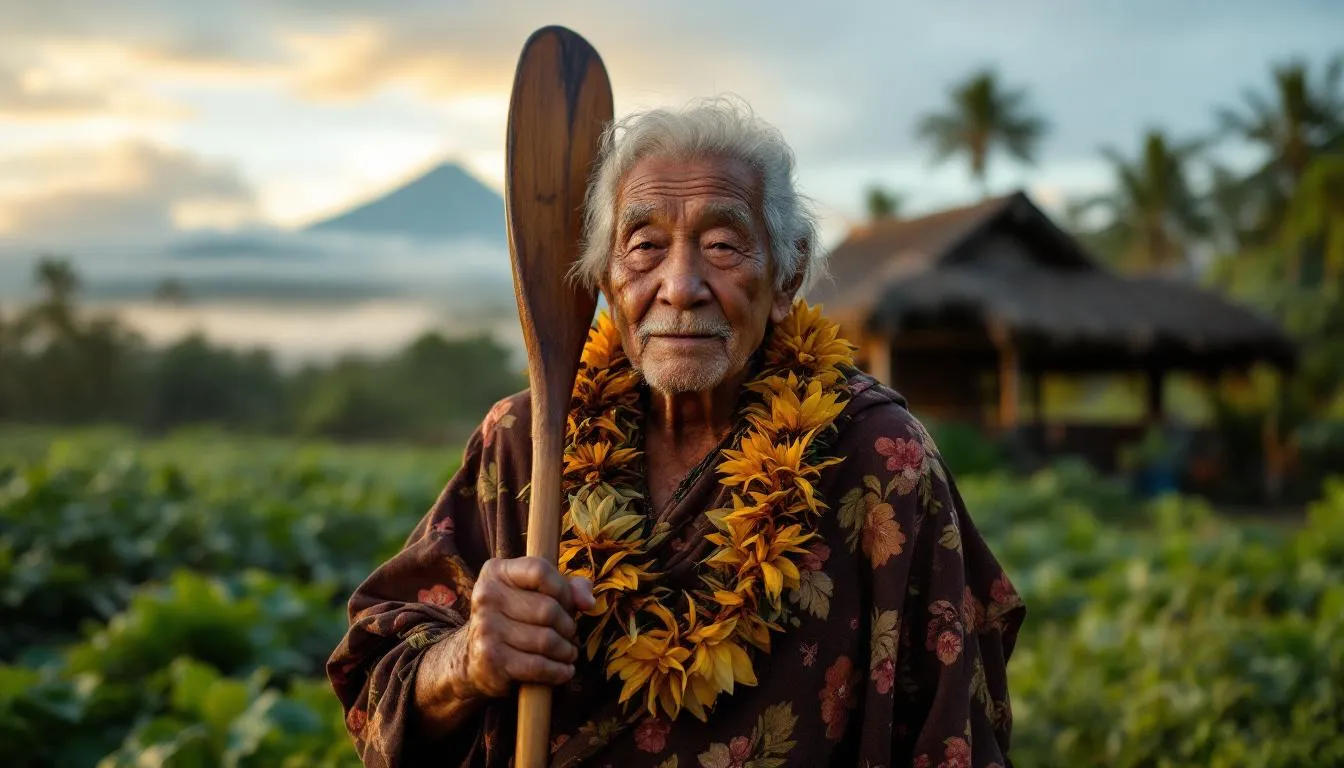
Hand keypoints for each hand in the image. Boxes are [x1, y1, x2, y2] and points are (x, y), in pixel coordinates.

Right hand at [448, 556, 596, 700]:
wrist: (476, 655)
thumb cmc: (517, 617)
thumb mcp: (538, 592)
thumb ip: (569, 587)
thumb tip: (588, 602)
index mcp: (496, 571)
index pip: (539, 570)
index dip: (563, 589)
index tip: (571, 605)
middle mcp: (486, 596)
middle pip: (547, 609)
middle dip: (568, 626)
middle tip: (570, 634)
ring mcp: (486, 628)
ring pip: (546, 640)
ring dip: (566, 651)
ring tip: (569, 652)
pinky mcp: (491, 659)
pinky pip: (538, 666)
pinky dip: (558, 671)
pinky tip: (565, 670)